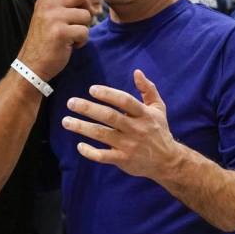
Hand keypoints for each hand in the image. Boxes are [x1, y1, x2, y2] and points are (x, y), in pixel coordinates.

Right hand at [17, 0, 90, 79]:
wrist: (31, 67)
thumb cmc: (44, 46)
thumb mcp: (48, 22)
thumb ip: (62, 9)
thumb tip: (86, 3)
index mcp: (44, 2)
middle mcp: (47, 5)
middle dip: (85, 11)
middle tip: (76, 26)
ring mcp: (53, 17)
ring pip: (86, 15)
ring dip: (83, 31)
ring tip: (68, 40)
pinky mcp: (60, 31)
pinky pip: (84, 31)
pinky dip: (81, 42)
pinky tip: (68, 47)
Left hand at [61, 69, 177, 178]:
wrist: (168, 161)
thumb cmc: (159, 130)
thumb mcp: (158, 108)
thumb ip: (148, 89)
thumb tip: (137, 72)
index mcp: (144, 114)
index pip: (125, 101)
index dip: (108, 94)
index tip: (92, 89)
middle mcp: (135, 129)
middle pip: (109, 117)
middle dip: (88, 109)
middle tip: (71, 102)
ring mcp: (129, 145)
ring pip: (102, 135)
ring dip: (82, 127)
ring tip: (66, 122)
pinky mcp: (123, 160)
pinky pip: (104, 156)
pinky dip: (91, 152)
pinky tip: (79, 146)